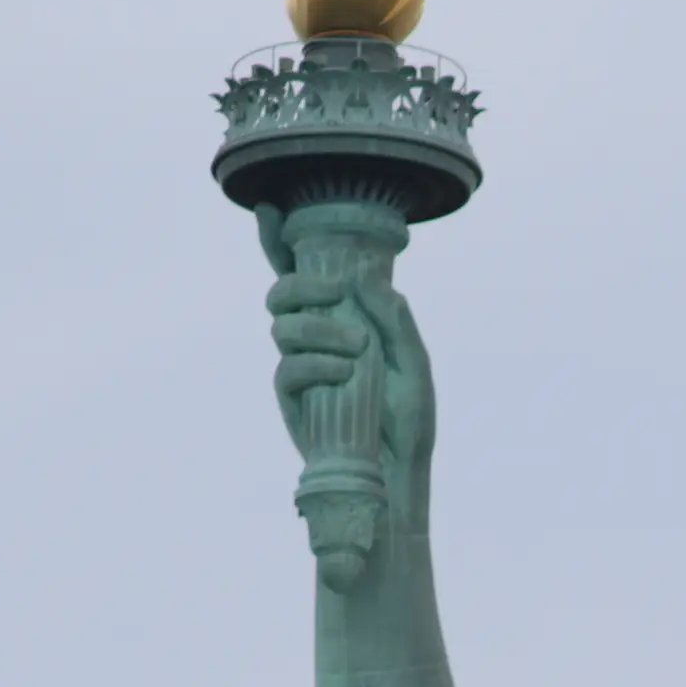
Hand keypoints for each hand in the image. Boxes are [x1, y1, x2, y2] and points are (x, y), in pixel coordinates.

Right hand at [258, 203, 435, 520]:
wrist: (397, 477)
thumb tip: (370, 277)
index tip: (270, 209)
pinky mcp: (293, 400)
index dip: (280, 241)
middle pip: (282, 291)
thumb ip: (396, 322)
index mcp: (343, 320)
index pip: (304, 273)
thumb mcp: (415, 367)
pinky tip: (343, 372)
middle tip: (335, 291)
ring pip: (282, 326)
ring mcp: (300, 367)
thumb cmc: (408, 422)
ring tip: (355, 348)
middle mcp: (315, 339)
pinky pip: (287, 368)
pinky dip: (315, 364)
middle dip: (302, 281)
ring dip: (317, 327)